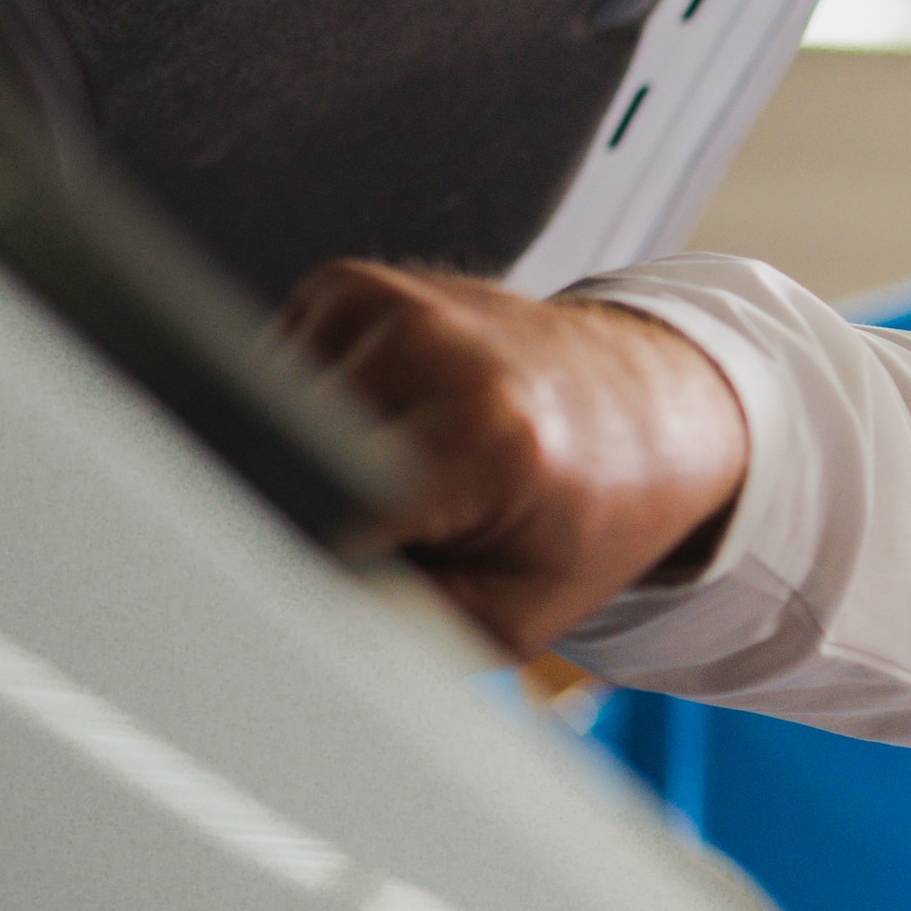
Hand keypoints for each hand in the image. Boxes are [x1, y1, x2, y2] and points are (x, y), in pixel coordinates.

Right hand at [279, 260, 751, 654]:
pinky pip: (276, 371)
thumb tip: (283, 617)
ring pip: (263, 420)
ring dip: (309, 464)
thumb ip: (394, 628)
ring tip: (411, 470)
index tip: (337, 584)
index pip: (324, 519)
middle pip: (285, 466)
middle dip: (316, 515)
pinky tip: (392, 422)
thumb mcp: (509, 613)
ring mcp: (390, 304)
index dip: (315, 565)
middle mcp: (432, 350)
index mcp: (482, 437)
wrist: (647, 409)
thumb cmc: (588, 516)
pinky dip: (310, 414)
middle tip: (405, 527)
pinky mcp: (354, 282)